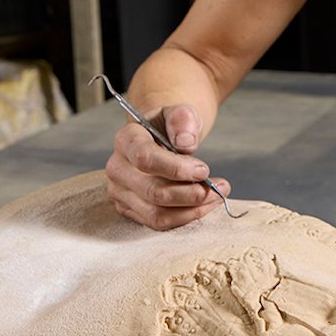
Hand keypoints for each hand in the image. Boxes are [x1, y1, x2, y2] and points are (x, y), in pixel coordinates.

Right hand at [102, 103, 229, 229]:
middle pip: (152, 191)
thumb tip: (185, 144)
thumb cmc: (170, 127)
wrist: (161, 139)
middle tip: (218, 187)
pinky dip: (186, 217)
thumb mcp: (180, 114)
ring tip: (216, 196)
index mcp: (126, 139)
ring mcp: (121, 192)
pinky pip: (159, 222)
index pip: (145, 158)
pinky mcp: (131, 209)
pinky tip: (204, 205)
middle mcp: (118, 168)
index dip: (176, 169)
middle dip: (190, 193)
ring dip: (192, 209)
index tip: (204, 170)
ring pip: (156, 213)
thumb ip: (183, 120)